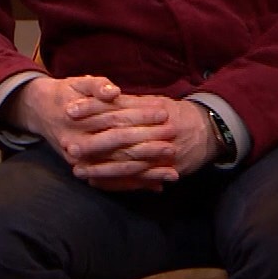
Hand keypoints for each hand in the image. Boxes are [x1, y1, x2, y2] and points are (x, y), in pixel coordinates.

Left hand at [65, 94, 219, 190]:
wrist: (208, 130)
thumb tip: (104, 95)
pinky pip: (137, 179)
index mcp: (148, 111)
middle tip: (69, 147)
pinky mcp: (165, 170)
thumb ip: (129, 102)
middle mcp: (154, 132)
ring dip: (101, 169)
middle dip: (92, 144)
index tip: (70, 110)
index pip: (115, 108)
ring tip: (78, 171)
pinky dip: (117, 183)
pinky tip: (97, 183)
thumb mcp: (153, 101)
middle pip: (118, 138)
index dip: (91, 108)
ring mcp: (160, 154)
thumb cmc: (175, 112)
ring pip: (126, 163)